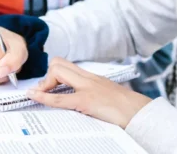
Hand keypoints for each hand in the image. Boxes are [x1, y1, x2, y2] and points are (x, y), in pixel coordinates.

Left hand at [27, 57, 151, 127]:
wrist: (142, 114)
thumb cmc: (128, 109)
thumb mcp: (107, 96)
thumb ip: (92, 93)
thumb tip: (78, 100)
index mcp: (93, 78)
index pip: (66, 64)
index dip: (52, 73)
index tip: (47, 85)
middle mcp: (88, 79)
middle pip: (58, 63)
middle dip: (47, 77)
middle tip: (46, 92)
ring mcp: (87, 89)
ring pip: (57, 72)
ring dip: (44, 84)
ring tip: (40, 95)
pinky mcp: (87, 102)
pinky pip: (59, 98)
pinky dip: (43, 97)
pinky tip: (33, 96)